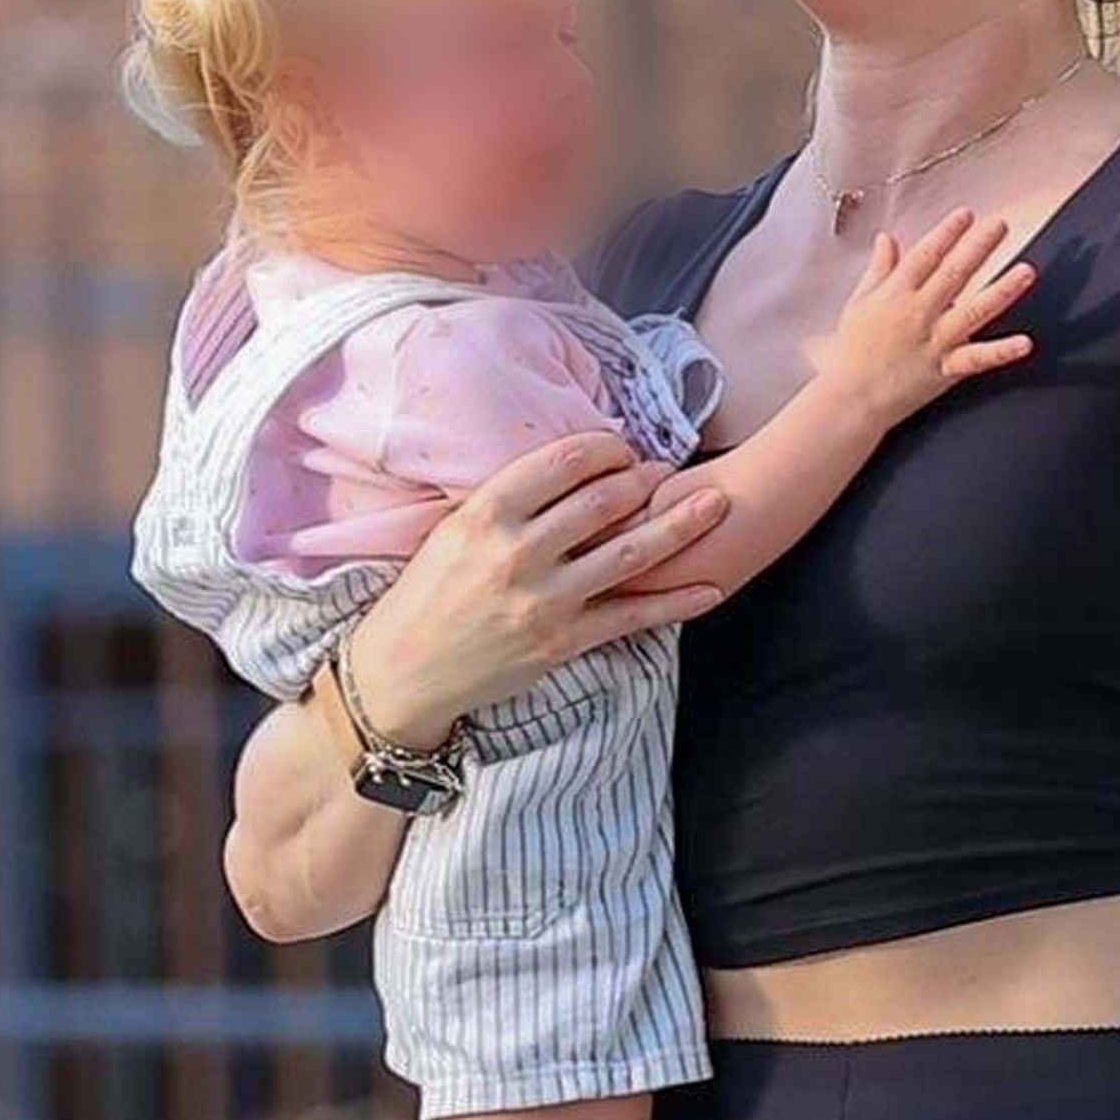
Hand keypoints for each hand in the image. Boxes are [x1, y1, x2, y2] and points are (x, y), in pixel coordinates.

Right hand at [344, 433, 732, 744]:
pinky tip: (712, 587)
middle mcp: (518, 553)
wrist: (403, 672)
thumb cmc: (425, 597)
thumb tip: (563, 474)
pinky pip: (633, 616)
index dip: (604, 447)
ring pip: (631, 552)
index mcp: (485, 515)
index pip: (562, 462)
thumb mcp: (450, 532)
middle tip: (667, 471)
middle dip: (645, 479)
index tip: (621, 447)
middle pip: (604, 500)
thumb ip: (504, 503)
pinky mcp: (563, 642)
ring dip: (681, 524)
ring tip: (715, 504)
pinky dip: (677, 601)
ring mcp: (545, 600)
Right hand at [822, 208, 1036, 428]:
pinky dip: (1001, 352)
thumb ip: (879, 269)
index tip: (966, 214)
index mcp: (896, 293)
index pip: (926, 254)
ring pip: (973, 311)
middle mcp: (918, 313)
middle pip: (954, 274)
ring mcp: (935, 341)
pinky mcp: (945, 370)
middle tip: (1000, 226)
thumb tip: (887, 238)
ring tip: (1026, 271)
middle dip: (978, 247)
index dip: (947, 232)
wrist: (851, 398)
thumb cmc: (852, 351)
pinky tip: (1025, 343)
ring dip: (1001, 290)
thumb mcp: (860, 302)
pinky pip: (977, 359)